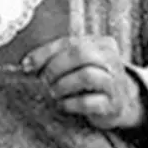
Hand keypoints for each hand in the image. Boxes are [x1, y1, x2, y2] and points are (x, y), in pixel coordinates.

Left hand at [22, 36, 145, 129]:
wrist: (121, 103)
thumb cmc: (90, 79)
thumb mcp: (77, 63)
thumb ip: (55, 57)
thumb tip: (26, 65)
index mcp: (101, 43)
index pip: (68, 42)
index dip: (44, 54)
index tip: (26, 66)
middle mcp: (111, 59)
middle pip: (80, 54)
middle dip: (55, 67)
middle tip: (44, 80)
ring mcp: (116, 82)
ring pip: (86, 75)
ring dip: (62, 85)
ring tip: (54, 92)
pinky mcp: (114, 104)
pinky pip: (89, 101)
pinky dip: (70, 103)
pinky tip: (64, 104)